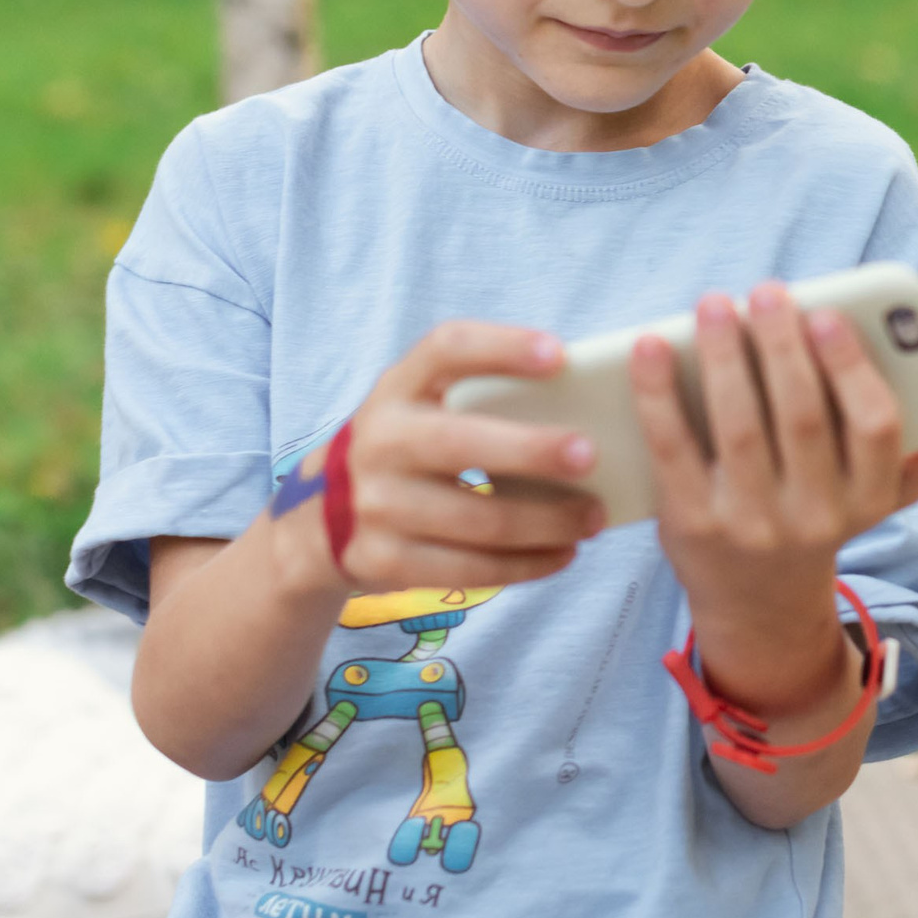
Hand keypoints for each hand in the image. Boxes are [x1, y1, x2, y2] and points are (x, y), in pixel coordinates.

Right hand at [299, 322, 608, 595]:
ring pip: (476, 519)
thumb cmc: (414, 447)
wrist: (323, 519)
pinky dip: (525, 565)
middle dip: (531, 450)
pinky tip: (563, 554)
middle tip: (591, 456)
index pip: (447, 349)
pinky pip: (468, 569)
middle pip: (460, 442)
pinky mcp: (382, 559)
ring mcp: (375, 504)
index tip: (561, 354)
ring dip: (547, 522)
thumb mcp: (428, 407)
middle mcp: (379, 440)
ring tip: (594, 518)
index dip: (503, 348)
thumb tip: (590, 401)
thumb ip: (486, 397)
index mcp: (399, 387)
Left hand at [633, 283, 917, 712]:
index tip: (827, 315)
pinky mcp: (691, 527)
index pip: (875, 427)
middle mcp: (815, 518)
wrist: (759, 604)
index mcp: (870, 497)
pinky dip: (660, 394)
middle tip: (767, 290)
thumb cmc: (826, 513)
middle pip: (801, 418)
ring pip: (738, 427)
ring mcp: (751, 526)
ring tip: (715, 304)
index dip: (852, 367)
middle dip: (781, 346)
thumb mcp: (889, 492)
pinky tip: (651, 347)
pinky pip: (675, 449)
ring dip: (723, 358)